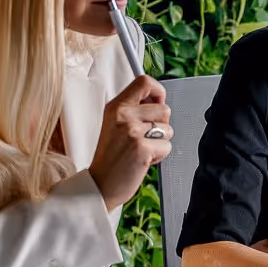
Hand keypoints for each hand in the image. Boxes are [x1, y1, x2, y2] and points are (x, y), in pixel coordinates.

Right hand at [87, 75, 172, 208]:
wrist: (100, 184)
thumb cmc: (110, 156)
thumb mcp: (114, 124)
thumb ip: (133, 109)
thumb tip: (157, 98)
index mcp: (115, 106)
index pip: (144, 81)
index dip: (158, 91)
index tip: (157, 103)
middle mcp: (123, 115)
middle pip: (164, 108)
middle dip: (162, 125)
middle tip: (145, 137)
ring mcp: (132, 131)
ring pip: (168, 129)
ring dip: (160, 141)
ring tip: (142, 149)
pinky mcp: (142, 148)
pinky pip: (167, 146)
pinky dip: (160, 156)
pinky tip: (143, 160)